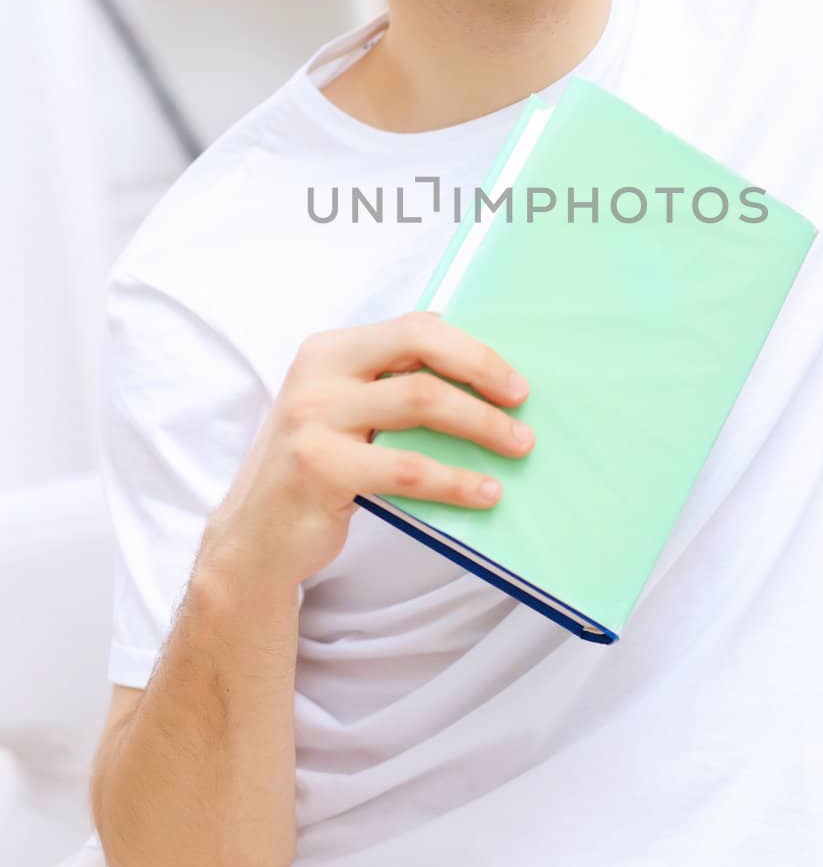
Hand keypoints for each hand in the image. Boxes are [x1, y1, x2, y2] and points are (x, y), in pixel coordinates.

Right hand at [202, 311, 532, 588]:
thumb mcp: (346, 413)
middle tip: (522, 404)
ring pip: (420, 402)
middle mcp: (318, 372)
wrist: (254, 538)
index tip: (513, 379)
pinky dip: (455, 479)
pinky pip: (407, 467)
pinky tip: (485, 492)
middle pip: (419, 348)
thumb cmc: (319, 470)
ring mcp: (313, 416)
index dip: (471, 349)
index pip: (414, 327)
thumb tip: (484, 377)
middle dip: (481, 371)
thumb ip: (393, 386)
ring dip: (480, 424)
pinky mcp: (318, 466)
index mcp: (330, 349)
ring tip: (517, 447)